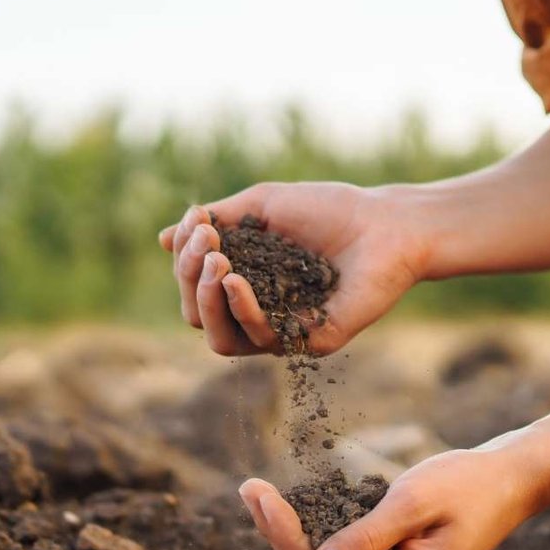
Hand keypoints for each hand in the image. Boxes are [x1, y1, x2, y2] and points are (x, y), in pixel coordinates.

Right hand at [158, 182, 427, 355]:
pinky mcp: (310, 343)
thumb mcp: (262, 206)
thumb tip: (163, 239)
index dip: (185, 258)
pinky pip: (260, 340)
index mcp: (246, 280)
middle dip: (190, 278)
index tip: (200, 223)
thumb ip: (216, 221)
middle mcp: (261, 310)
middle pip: (198, 315)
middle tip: (208, 244)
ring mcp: (284, 329)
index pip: (195, 286)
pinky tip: (236, 281)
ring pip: (220, 338)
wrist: (386, 223)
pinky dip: (241, 311)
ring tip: (217, 263)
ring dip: (206, 300)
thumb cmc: (329, 209)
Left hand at [237, 448, 541, 549]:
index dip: (286, 538)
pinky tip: (298, 508)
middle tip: (251, 488)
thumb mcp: (413, 502)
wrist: (512, 480)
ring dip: (301, 533)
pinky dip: (325, 532)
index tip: (257, 494)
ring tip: (262, 494)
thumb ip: (364, 538)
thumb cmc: (469, 484)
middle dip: (286, 534)